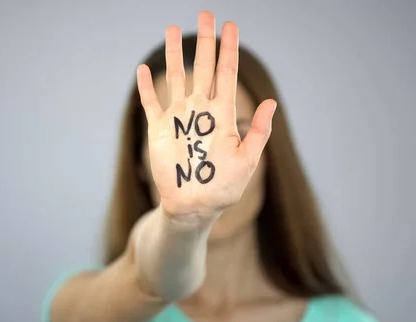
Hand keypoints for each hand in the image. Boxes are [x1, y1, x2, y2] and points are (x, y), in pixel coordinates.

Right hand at [136, 11, 276, 219]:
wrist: (194, 207)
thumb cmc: (223, 188)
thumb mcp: (247, 161)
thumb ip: (258, 132)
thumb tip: (272, 102)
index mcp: (222, 115)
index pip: (226, 74)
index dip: (228, 50)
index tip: (230, 26)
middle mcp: (201, 110)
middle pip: (202, 68)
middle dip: (205, 41)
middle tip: (207, 14)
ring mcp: (179, 118)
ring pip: (176, 78)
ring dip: (174, 54)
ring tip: (171, 29)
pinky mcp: (159, 130)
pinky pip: (150, 103)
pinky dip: (146, 87)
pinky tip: (143, 69)